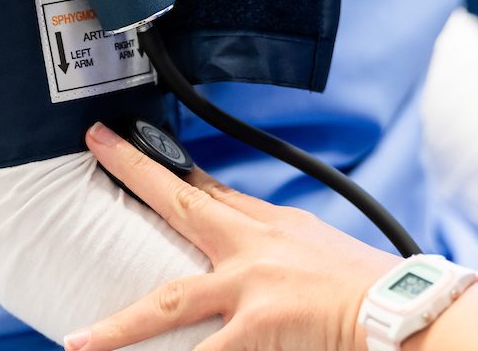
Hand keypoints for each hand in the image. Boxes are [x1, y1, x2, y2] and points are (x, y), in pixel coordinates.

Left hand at [63, 123, 400, 350]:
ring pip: (172, 300)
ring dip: (123, 324)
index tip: (136, 149)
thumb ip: (283, 243)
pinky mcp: (259, 324)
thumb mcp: (319, 244)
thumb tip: (258, 254)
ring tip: (80, 340)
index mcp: (273, 225)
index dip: (171, 170)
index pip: (213, 189)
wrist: (397, 307)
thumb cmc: (367, 284)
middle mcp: (255, 246)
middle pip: (184, 202)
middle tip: (98, 147)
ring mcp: (252, 285)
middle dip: (137, 172)